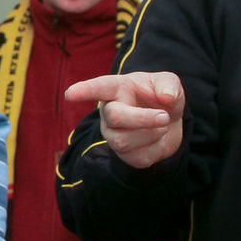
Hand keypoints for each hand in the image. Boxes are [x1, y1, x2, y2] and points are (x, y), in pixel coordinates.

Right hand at [63, 72, 185, 168]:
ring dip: (152, 133)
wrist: (170, 122)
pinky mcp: (125, 155)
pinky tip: (157, 138)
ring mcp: (113, 135)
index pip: (98, 88)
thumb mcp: (167, 83)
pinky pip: (138, 157)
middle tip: (165, 117)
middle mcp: (109, 112)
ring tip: (163, 124)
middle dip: (142, 119)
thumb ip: (169, 84)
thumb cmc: (160, 96)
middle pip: (115, 117)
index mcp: (116, 89)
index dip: (84, 91)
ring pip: (124, 140)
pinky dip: (157, 147)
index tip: (70, 94)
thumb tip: (167, 97)